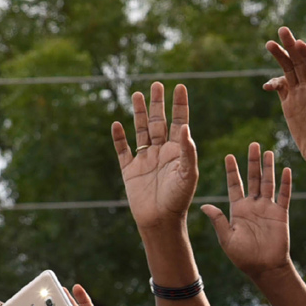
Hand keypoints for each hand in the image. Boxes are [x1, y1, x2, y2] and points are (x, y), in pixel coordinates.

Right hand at [112, 83, 198, 230]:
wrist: (160, 221)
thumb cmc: (179, 200)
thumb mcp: (188, 175)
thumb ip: (187, 151)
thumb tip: (185, 127)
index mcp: (178, 153)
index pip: (180, 123)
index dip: (180, 105)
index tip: (181, 87)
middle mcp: (161, 153)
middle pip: (159, 122)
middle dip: (158, 104)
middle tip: (157, 85)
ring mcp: (145, 160)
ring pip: (141, 131)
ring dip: (139, 113)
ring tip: (137, 94)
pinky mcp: (130, 170)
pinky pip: (123, 150)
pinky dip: (119, 138)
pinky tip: (117, 124)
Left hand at [201, 144, 292, 278]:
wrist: (264, 268)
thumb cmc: (243, 257)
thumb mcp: (226, 238)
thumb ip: (218, 220)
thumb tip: (204, 206)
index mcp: (237, 210)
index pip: (234, 185)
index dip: (232, 171)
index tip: (229, 156)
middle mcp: (252, 206)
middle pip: (252, 179)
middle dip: (252, 162)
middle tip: (253, 145)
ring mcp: (267, 208)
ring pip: (268, 183)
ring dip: (268, 168)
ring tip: (268, 152)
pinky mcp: (280, 214)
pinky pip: (284, 196)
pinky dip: (285, 183)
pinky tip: (285, 170)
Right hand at [263, 28, 305, 167]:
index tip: (298, 43)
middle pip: (300, 63)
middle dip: (291, 47)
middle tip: (282, 30)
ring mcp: (299, 95)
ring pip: (289, 70)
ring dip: (280, 57)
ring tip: (269, 44)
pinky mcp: (290, 104)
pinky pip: (281, 87)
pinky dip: (274, 83)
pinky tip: (266, 86)